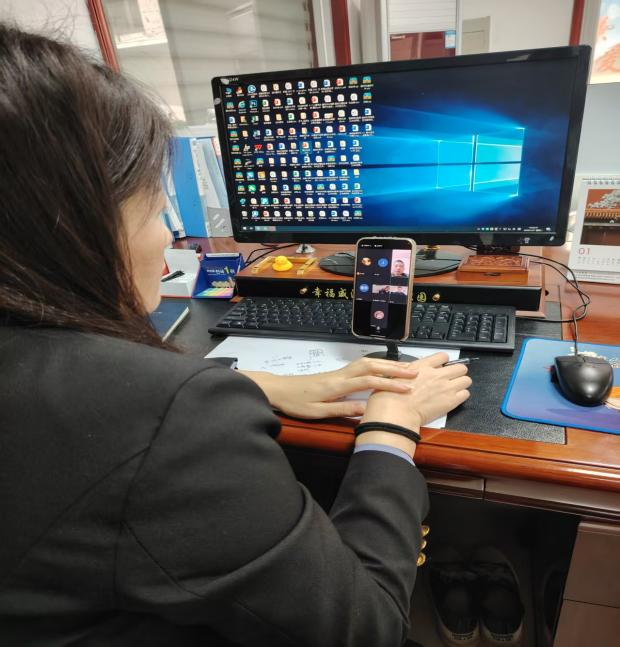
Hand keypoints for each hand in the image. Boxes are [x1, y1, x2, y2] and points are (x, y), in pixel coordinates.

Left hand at [239, 357, 418, 418]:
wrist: (278, 389)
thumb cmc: (296, 403)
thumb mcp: (318, 412)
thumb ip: (342, 409)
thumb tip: (366, 410)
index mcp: (337, 386)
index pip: (369, 381)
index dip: (389, 384)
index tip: (407, 389)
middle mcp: (341, 375)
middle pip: (372, 366)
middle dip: (394, 369)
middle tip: (415, 372)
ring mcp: (339, 372)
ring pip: (367, 363)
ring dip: (387, 364)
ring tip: (406, 368)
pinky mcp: (337, 373)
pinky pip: (362, 365)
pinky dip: (377, 365)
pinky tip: (384, 368)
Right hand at [361, 352, 471, 430]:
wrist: (397, 412)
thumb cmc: (392, 396)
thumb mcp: (398, 375)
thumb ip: (411, 370)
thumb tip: (416, 371)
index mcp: (423, 366)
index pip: (443, 356)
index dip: (444, 362)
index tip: (442, 367)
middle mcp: (437, 374)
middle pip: (460, 367)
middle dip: (456, 373)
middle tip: (450, 379)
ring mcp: (446, 387)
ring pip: (466, 380)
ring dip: (460, 384)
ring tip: (452, 390)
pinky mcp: (451, 401)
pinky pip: (465, 394)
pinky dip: (460, 396)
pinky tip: (452, 399)